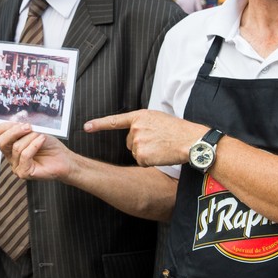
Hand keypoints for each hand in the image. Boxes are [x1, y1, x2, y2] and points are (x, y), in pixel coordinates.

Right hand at [0, 122, 73, 180]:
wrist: (64, 159)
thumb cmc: (50, 146)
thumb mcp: (35, 132)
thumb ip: (22, 128)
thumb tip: (15, 121)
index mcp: (10, 145)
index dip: (5, 126)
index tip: (19, 120)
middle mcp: (10, 156)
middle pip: (1, 142)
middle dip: (14, 131)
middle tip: (28, 127)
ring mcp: (16, 166)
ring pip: (16, 147)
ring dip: (30, 138)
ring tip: (41, 136)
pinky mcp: (24, 173)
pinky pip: (25, 155)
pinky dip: (34, 145)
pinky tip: (42, 140)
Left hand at [84, 110, 203, 166]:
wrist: (190, 140)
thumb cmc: (178, 130)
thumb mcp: (158, 118)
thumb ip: (143, 123)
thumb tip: (135, 133)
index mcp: (140, 116)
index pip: (115, 120)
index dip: (99, 124)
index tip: (86, 127)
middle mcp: (136, 128)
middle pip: (130, 142)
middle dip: (141, 143)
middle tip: (159, 141)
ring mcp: (138, 142)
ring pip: (136, 152)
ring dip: (147, 153)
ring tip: (162, 146)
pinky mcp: (142, 156)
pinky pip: (142, 162)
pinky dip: (151, 161)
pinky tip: (162, 155)